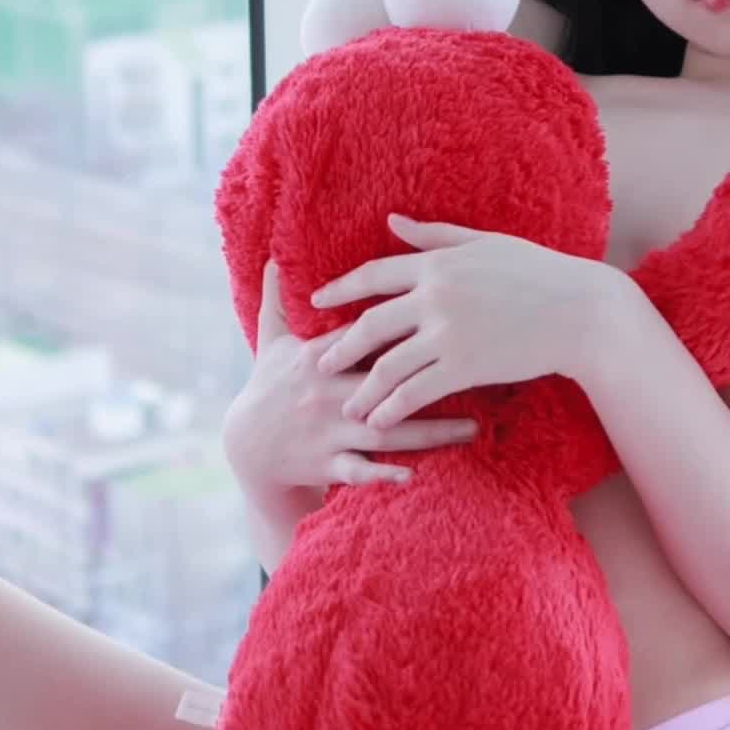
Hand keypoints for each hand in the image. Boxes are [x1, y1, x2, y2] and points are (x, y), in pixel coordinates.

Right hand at [220, 258, 479, 495]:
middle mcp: (326, 391)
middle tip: (484, 374)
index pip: (369, 334)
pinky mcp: (326, 464)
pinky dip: (384, 474)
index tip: (455, 316)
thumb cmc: (269, 383)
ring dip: (430, 433)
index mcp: (319, 355)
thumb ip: (279, 296)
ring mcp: (328, 430)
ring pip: (384, 431)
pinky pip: (360, 471)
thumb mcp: (271, 338)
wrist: (246, 445)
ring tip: (473, 430)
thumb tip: (273, 256)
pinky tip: (415, 473)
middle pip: (387, 382)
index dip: (408, 325)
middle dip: (433, 379)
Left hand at [310, 214, 613, 425]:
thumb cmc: (536, 272)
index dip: (340, 288)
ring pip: (388, 366)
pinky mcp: (465, 365)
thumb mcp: (483, 243)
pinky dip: (393, 407)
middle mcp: (435, 296)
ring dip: (363, 388)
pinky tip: (380, 420)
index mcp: (438, 262)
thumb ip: (434, 236)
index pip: (375, 275)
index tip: (316, 302)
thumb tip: (392, 222)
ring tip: (348, 405)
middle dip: (340, 347)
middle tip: (318, 365)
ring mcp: (449, 333)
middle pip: (371, 324)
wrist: (579, 310)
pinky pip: (417, 391)